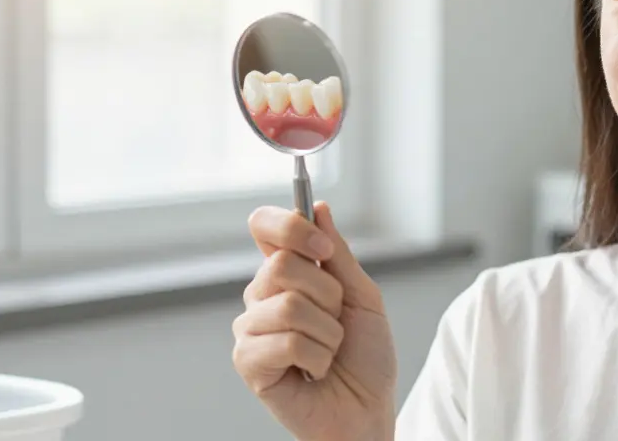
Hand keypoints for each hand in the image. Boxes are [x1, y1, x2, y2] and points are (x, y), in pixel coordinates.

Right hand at [233, 201, 396, 440]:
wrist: (368, 409)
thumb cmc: (365, 356)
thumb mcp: (363, 296)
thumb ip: (339, 255)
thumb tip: (319, 208)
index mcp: (288, 273)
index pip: (264, 226)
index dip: (290, 227)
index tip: (323, 249)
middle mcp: (262, 295)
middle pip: (281, 264)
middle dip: (328, 295)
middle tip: (337, 322)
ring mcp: (251, 328)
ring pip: (289, 306)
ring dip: (327, 332)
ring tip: (328, 351)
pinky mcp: (248, 362)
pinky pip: (286, 342)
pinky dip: (316, 357)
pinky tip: (314, 371)